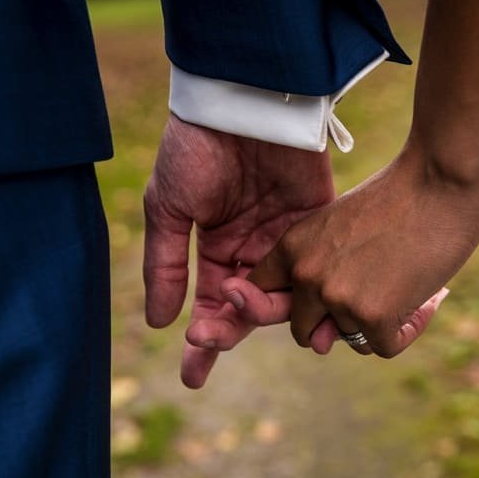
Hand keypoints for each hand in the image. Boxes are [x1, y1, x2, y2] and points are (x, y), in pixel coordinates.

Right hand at [143, 116, 333, 387]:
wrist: (241, 101)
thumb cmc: (197, 149)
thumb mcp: (168, 207)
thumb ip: (167, 265)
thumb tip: (160, 323)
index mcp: (216, 245)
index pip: (212, 303)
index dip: (204, 339)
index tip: (192, 376)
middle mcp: (253, 248)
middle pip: (247, 307)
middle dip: (227, 332)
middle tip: (209, 346)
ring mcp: (287, 238)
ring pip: (283, 295)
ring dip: (262, 316)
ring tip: (238, 318)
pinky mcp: (318, 222)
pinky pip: (316, 268)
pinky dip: (310, 293)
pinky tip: (304, 316)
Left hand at [237, 146, 478, 357]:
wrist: (440, 178)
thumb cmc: (399, 197)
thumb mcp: (339, 227)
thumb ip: (321, 275)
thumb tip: (320, 345)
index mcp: (291, 247)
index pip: (260, 296)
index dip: (288, 308)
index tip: (315, 308)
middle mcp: (305, 274)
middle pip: (304, 332)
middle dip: (335, 325)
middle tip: (373, 296)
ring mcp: (336, 297)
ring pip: (351, 340)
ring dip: (379, 324)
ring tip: (407, 285)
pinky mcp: (372, 315)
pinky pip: (384, 347)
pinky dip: (408, 330)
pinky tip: (426, 299)